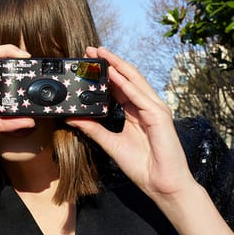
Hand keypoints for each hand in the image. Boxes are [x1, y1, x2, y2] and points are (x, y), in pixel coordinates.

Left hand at [65, 47, 197, 203]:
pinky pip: (139, 96)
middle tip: (90, 49)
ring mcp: (155, 109)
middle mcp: (147, 106)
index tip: (87, 62)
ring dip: (117, 65)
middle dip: (109, 62)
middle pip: (127, 78)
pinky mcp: (159, 116)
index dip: (105, 72)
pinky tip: (113, 73)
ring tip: (100, 53)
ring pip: (134, 81)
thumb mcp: (110, 143)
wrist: (161, 185)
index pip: (119, 86)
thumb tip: (72, 117)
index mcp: (137, 112)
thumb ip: (93, 129)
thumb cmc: (141, 166)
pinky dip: (126, 84)